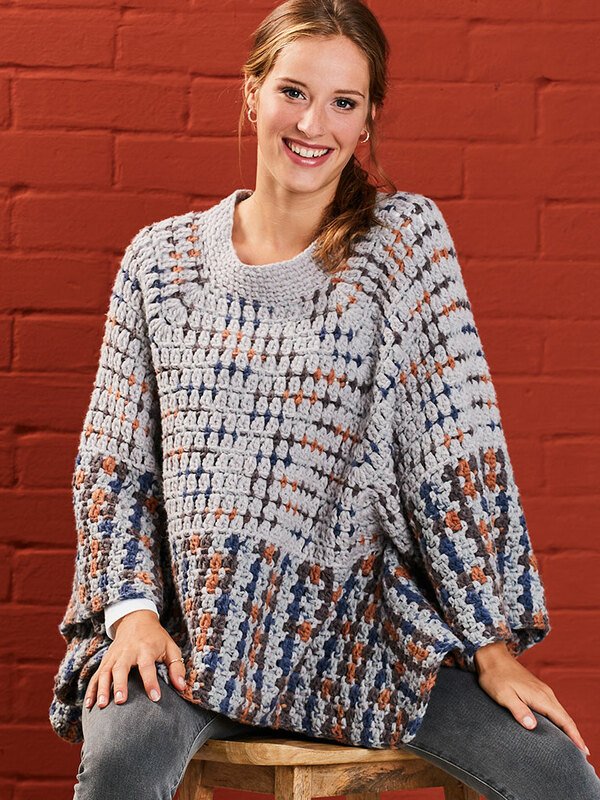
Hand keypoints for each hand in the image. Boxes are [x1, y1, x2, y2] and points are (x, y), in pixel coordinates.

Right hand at [83, 610, 186, 708]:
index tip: (155, 698)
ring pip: (105, 672)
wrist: (136, 620)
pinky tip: (88, 704)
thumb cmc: (156, 638)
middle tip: (121, 701)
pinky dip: (91, 689)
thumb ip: (177, 667)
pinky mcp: (105, 660)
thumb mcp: (170, 647)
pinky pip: (96, 675)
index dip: (151, 682)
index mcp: (145, 649)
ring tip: (101, 705)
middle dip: (120, 684)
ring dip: (102, 688)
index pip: (148, 666)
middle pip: (121, 668)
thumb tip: (182, 687)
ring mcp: (114, 656)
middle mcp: (127, 652)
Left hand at [474, 641, 589, 756]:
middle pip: (565, 717)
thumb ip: (518, 710)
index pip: (563, 720)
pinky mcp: (537, 689)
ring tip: (573, 743)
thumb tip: (532, 726)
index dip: (574, 736)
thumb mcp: (503, 695)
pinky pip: (553, 706)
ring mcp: (542, 690)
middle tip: (582, 753)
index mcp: (540, 696)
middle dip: (575, 734)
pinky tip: (557, 725)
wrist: (492, 656)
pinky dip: (559, 718)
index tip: (583, 750)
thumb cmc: (495, 676)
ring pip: (560, 711)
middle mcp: (545, 693)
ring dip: (568, 727)